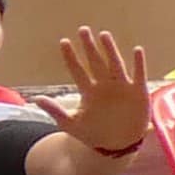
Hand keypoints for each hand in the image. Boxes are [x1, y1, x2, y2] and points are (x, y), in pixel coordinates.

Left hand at [59, 25, 155, 153]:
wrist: (116, 145)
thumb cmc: (94, 133)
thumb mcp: (71, 124)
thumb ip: (55, 111)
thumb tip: (35, 99)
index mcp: (88, 91)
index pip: (77, 70)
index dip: (71, 57)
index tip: (63, 42)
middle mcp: (104, 85)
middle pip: (95, 62)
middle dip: (89, 46)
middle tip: (82, 30)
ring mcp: (122, 87)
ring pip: (115, 64)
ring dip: (110, 50)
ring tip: (104, 35)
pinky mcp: (138, 92)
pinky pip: (138, 75)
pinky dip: (139, 63)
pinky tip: (137, 50)